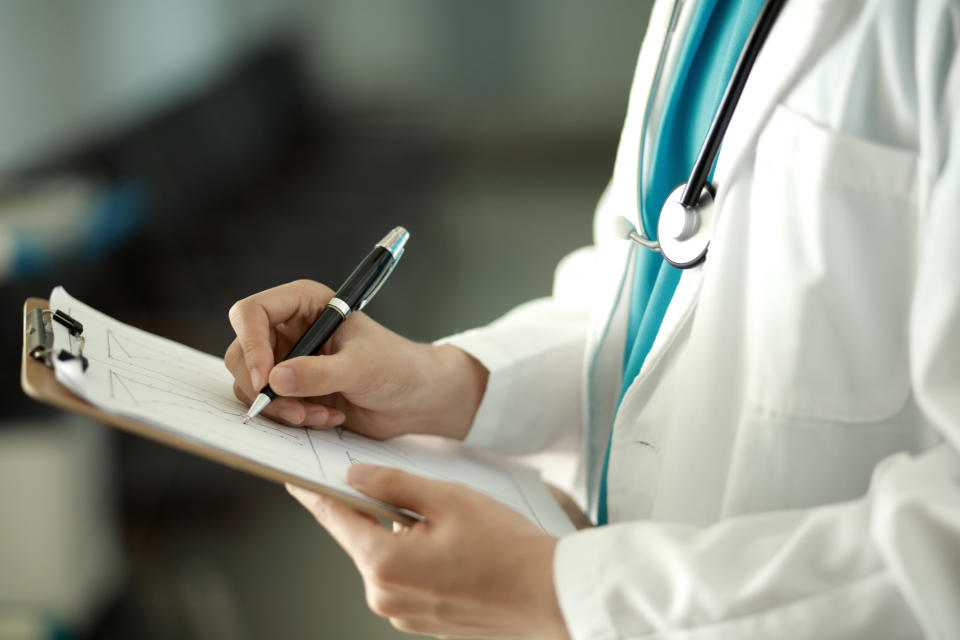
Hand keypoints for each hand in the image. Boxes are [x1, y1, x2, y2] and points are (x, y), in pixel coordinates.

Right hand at [225, 280, 486, 439]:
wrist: (415, 398)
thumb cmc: (397, 367)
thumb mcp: (361, 368)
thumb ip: (318, 374)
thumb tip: (274, 379)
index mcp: (304, 303)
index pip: (252, 312)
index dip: (250, 344)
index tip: (264, 379)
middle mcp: (289, 328)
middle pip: (241, 352)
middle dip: (263, 387)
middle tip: (294, 411)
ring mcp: (287, 359)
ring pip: (250, 385)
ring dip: (281, 408)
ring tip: (320, 415)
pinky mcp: (291, 389)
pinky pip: (269, 406)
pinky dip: (292, 418)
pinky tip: (327, 418)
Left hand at [287, 464, 569, 639]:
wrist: (551, 595)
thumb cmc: (507, 548)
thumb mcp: (448, 499)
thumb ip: (393, 485)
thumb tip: (355, 477)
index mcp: (385, 564)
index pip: (335, 518)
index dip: (315, 493)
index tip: (297, 477)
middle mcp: (386, 596)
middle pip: (360, 538)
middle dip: (373, 509)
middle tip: (401, 485)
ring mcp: (404, 613)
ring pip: (385, 557)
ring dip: (399, 533)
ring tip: (444, 520)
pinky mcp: (422, 620)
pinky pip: (405, 577)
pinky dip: (415, 555)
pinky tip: (450, 544)